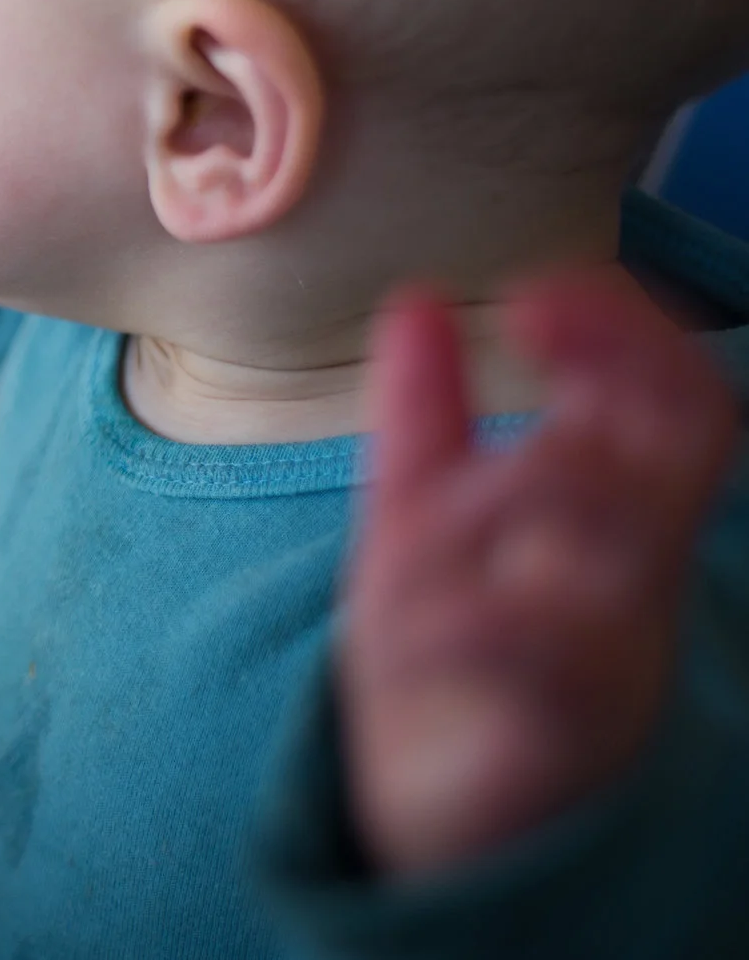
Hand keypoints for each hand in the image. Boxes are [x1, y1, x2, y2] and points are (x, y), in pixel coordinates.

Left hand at [342, 269, 736, 874]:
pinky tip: (416, 612)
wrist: (432, 801)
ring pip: (623, 557)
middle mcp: (627, 574)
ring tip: (464, 477)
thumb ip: (425, 417)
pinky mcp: (562, 735)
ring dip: (547, 492)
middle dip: (617, 387)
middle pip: (673, 464)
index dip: (630, 336)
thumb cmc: (452, 644)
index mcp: (607, 511)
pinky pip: (551, 670)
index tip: (539, 288)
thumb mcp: (421, 515)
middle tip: (529, 324)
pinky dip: (483, 626)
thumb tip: (415, 298)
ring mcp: (610, 653)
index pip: (672, 403)